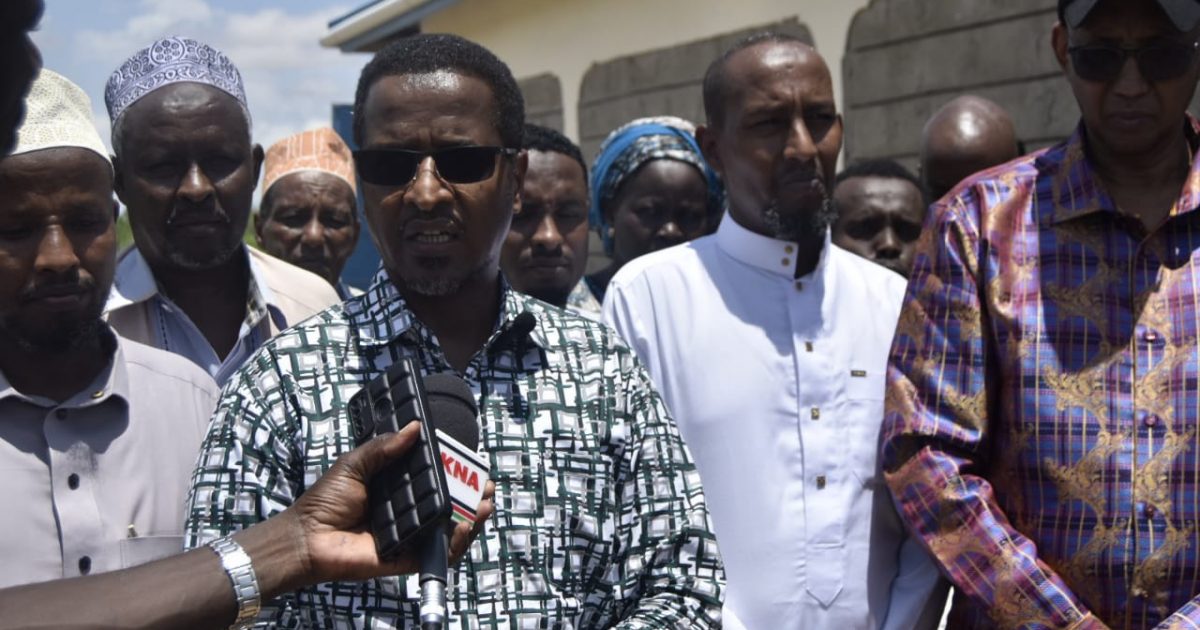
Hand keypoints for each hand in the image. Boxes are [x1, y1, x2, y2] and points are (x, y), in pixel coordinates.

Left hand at [275, 422, 495, 584]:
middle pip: (451, 505)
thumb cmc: (326, 500)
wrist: (307, 536)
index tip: (475, 464)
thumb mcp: (355, 464)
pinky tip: (463, 527)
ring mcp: (411, 535)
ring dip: (472, 519)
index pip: (437, 480)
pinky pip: (436, 553)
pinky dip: (454, 543)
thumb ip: (384, 447)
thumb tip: (415, 427)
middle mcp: (410, 511)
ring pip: (450, 530)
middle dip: (475, 497)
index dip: (459, 474)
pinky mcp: (407, 557)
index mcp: (401, 488)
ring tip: (484, 507)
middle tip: (487, 488)